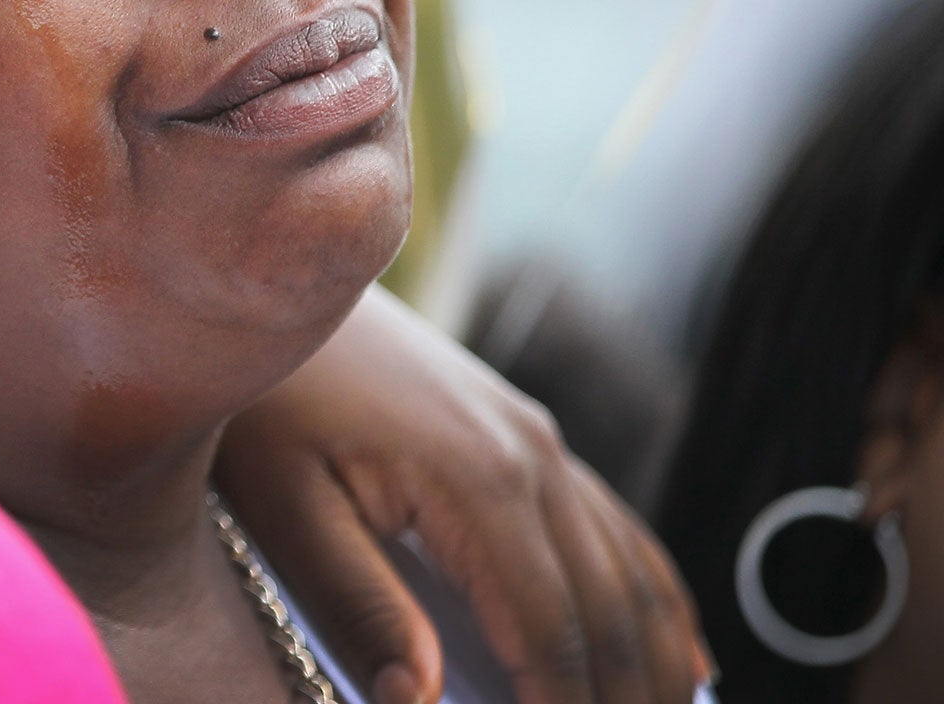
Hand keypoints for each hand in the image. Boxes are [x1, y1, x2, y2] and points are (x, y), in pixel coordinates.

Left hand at [216, 287, 709, 703]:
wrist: (269, 284)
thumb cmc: (264, 400)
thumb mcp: (283, 507)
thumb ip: (357, 605)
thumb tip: (422, 701)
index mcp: (479, 481)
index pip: (552, 638)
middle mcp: (532, 455)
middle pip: (612, 615)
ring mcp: (537, 437)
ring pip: (633, 573)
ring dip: (655, 669)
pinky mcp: (525, 430)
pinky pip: (614, 528)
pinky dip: (655, 603)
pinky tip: (680, 662)